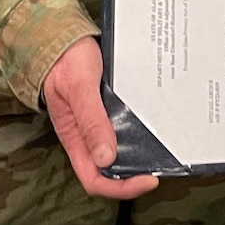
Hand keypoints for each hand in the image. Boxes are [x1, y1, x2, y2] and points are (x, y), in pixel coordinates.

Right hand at [41, 37, 156, 199]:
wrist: (62, 37)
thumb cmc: (66, 60)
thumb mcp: (80, 87)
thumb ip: (90, 120)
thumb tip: (105, 158)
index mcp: (74, 138)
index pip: (94, 179)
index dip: (120, 187)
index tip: (148, 179)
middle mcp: (86, 137)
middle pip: (109, 172)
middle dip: (134, 176)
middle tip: (160, 167)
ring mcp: (96, 125)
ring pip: (117, 152)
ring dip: (137, 157)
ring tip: (161, 150)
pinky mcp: (106, 111)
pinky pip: (122, 130)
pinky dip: (138, 134)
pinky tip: (153, 126)